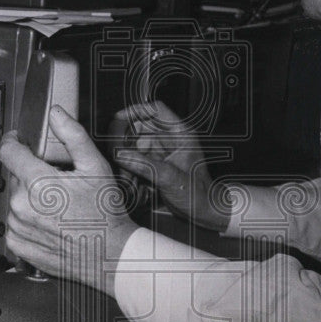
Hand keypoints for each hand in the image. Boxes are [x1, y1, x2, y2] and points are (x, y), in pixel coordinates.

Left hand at [0, 106, 138, 295]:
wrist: (110, 254)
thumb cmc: (105, 214)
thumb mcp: (96, 166)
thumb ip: (73, 135)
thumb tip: (57, 114)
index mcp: (37, 182)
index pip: (9, 151)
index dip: (14, 140)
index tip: (20, 140)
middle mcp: (22, 206)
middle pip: (15, 175)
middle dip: (31, 172)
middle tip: (56, 180)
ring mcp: (18, 227)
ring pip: (14, 200)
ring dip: (28, 196)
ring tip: (56, 204)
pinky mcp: (19, 245)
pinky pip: (13, 224)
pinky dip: (26, 219)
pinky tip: (48, 220)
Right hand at [111, 101, 230, 231]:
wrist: (204, 211)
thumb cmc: (199, 193)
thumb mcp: (169, 177)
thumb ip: (144, 165)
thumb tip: (120, 154)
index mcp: (181, 134)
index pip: (156, 110)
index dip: (136, 111)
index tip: (119, 118)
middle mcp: (171, 140)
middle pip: (142, 128)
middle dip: (127, 140)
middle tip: (116, 151)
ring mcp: (163, 152)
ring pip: (137, 145)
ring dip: (128, 157)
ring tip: (125, 173)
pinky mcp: (157, 164)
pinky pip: (138, 159)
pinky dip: (131, 167)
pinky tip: (129, 179)